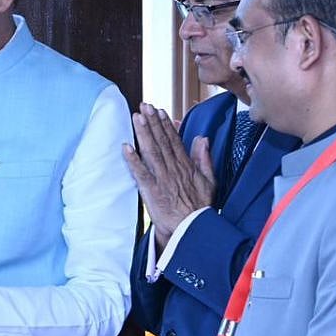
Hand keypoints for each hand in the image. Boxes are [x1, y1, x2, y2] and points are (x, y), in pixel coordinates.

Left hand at [123, 103, 215, 249]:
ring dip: (143, 133)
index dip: (165, 125)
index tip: (159, 111)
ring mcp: (162, 178)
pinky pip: (140, 172)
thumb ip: (204, 159)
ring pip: (151, 151)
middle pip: (161, 141)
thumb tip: (203, 139)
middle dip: (152, 122)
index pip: (173, 141)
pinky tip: (126, 147)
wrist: (192, 229)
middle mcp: (173, 168)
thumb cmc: (199, 208)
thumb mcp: (209, 181)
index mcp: (186, 166)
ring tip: (137, 117)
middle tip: (145, 106)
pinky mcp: (151, 190)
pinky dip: (133, 160)